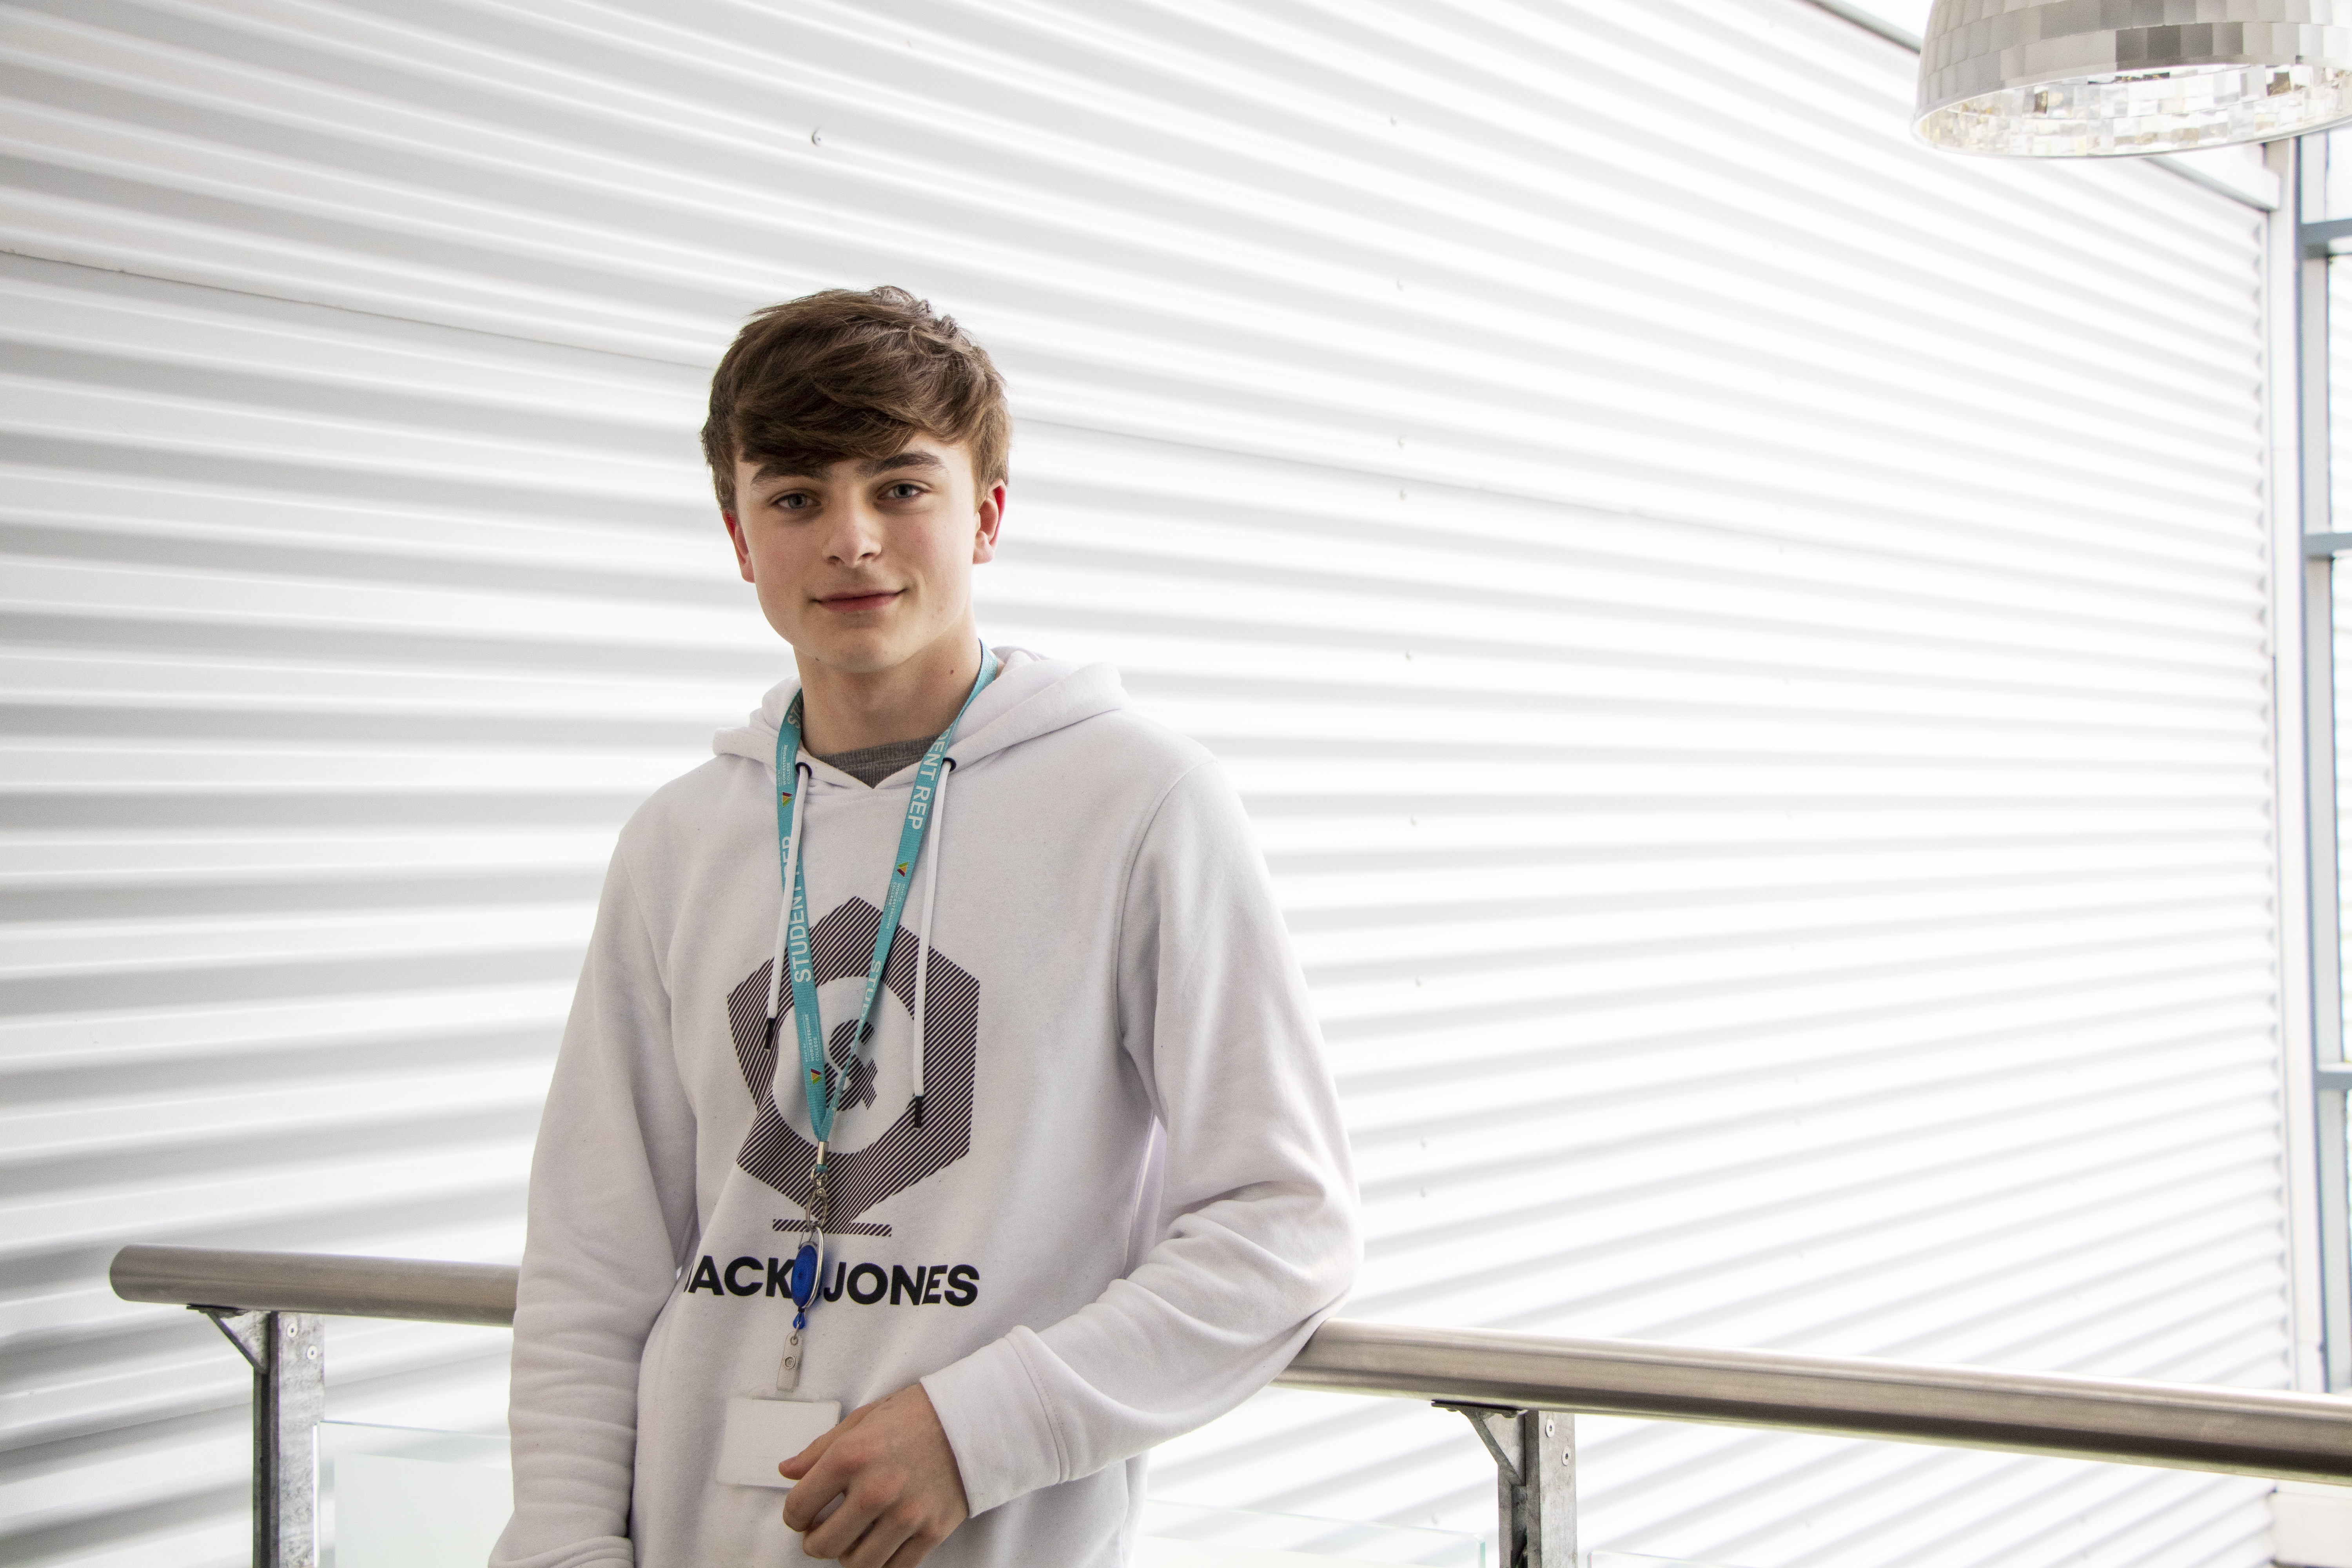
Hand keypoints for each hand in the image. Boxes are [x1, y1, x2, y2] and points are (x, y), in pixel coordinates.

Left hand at [780, 1384, 970, 1566]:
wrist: (974, 1418)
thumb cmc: (917, 1414)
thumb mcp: (863, 1419)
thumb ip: (820, 1449)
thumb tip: (788, 1472)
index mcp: (851, 1456)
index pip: (799, 1507)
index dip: (793, 1516)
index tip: (801, 1514)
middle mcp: (876, 1489)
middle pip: (823, 1545)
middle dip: (814, 1542)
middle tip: (821, 1531)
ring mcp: (906, 1514)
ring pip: (857, 1564)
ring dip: (847, 1555)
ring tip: (852, 1537)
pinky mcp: (932, 1531)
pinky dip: (881, 1562)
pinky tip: (880, 1542)